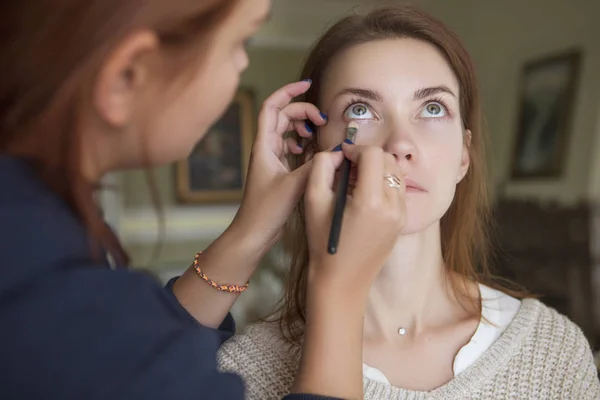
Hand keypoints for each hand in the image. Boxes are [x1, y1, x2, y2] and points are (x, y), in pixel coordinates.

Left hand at [229, 80, 327, 256]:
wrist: (254, 232)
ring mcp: (271, 159)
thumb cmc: (266, 210)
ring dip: (302, 127)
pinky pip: (289, 146)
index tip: (307, 85)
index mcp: (264, 145)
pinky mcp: (277, 170)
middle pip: (282, 116)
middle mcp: (265, 148)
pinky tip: (309, 150)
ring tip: (317, 133)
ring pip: (286, 131)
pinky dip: (301, 143)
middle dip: (303, 112)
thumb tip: (337, 151)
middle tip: (322, 121)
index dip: (288, 91)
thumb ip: (316, 166)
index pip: (272, 106)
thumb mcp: (294, 185)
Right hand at [304, 144, 406, 291]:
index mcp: (371, 201)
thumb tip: (338, 153)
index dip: (356, 149)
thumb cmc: (323, 241)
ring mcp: (401, 215)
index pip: (373, 154)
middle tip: (348, 170)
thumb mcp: (313, 200)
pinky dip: (382, 184)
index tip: (342, 157)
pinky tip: (364, 197)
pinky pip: (397, 190)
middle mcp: (392, 206)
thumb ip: (322, 167)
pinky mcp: (402, 222)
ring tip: (355, 184)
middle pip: (388, 160)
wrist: (341, 280)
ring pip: (395, 173)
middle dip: (367, 158)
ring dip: (376, 170)